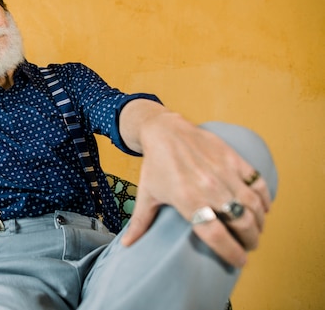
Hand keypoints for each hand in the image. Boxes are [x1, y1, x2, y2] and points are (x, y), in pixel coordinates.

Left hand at [120, 112, 271, 267]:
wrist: (165, 130)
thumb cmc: (155, 164)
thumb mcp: (146, 194)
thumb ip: (140, 222)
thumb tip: (126, 245)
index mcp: (187, 200)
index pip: (216, 235)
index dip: (231, 253)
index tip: (238, 262)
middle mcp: (209, 187)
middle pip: (241, 223)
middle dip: (250, 241)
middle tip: (248, 247)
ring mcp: (223, 172)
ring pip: (253, 205)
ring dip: (259, 223)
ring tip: (255, 231)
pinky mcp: (233, 159)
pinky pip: (257, 183)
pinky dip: (264, 199)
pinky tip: (262, 209)